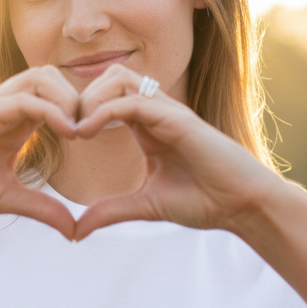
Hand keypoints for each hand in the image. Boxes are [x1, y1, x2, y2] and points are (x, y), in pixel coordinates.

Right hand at [0, 66, 79, 238]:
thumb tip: (75, 231)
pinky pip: (25, 99)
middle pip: (54, 76)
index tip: (99, 138)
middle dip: (81, 98)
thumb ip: (43, 208)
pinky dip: (52, 111)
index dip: (82, 110)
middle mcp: (6, 107)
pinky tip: (69, 134)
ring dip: (69, 99)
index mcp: (15, 121)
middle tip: (94, 132)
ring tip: (80, 132)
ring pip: (43, 77)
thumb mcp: (8, 199)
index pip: (57, 96)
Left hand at [73, 63, 283, 239]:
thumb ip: (110, 212)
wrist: (243, 205)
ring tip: (76, 130)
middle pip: (110, 77)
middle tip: (65, 129)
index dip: (82, 109)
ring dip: (91, 98)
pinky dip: (105, 111)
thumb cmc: (205, 201)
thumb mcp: (145, 206)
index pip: (109, 96)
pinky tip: (87, 132)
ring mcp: (168, 112)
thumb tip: (76, 231)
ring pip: (120, 79)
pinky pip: (132, 101)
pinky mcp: (177, 120)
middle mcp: (158, 113)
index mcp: (149, 126)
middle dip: (81, 97)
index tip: (63, 137)